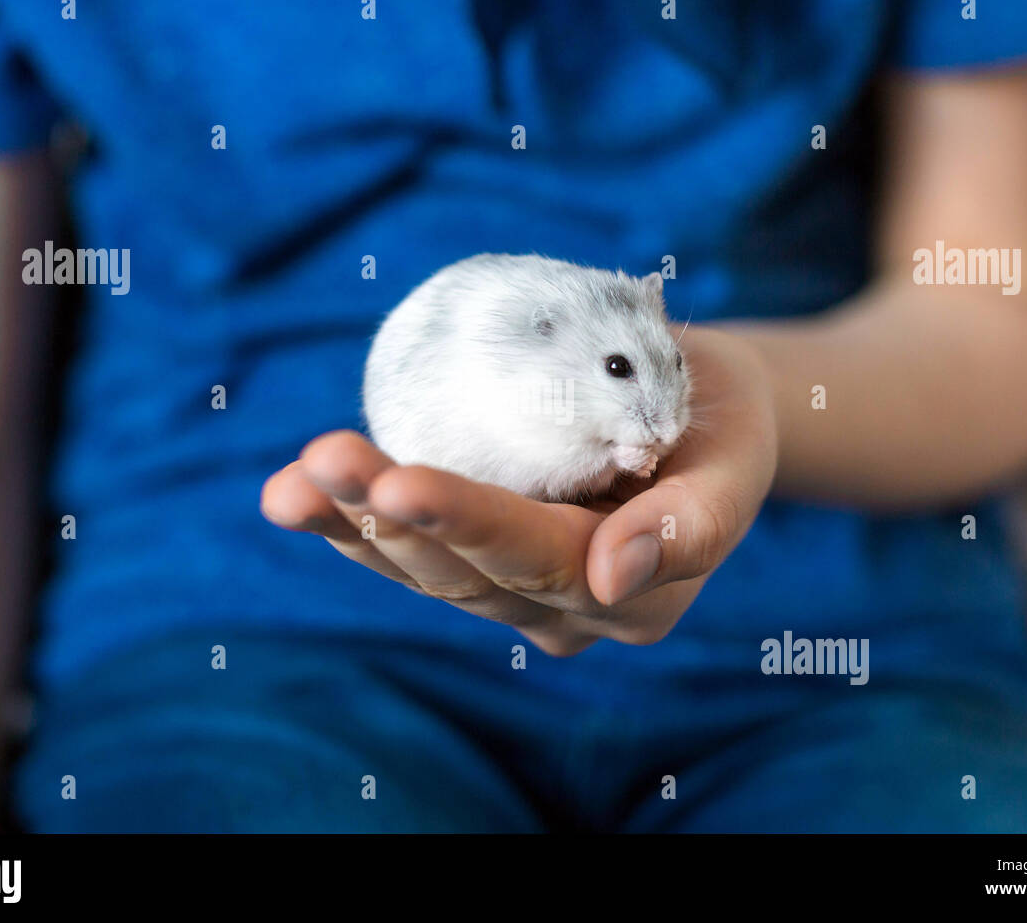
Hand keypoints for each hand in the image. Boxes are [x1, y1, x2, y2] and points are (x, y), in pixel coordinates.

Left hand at [260, 326, 777, 655]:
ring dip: (350, 525)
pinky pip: (405, 552)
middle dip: (390, 518)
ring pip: (422, 571)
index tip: (401, 482)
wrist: (700, 417)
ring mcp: (513, 591)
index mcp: (633, 598)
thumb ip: (693, 526)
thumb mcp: (734, 466)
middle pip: (464, 575)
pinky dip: (346, 525)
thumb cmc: (721, 428)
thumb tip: (612, 575)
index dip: (468, 525)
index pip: (540, 562)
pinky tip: (293, 497)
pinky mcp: (474, 559)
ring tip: (292, 484)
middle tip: (328, 457)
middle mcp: (563, 610)